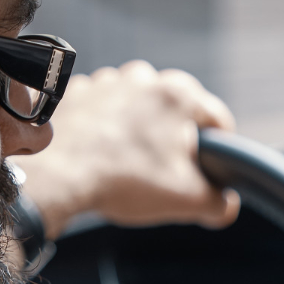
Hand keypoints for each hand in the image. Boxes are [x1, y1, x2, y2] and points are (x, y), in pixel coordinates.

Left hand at [10, 60, 239, 239]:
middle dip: (175, 140)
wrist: (58, 175)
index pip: (219, 121)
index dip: (222, 151)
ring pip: (138, 107)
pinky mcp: (77, 93)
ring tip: (130, 163)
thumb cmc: (124, 180)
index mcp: (180, 95)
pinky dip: (107, 127)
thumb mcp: (188, 200)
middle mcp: (145, 78)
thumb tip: (225, 205)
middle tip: (166, 173)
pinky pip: (103, 110)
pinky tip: (102, 153)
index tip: (213, 171)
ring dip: (140, 130)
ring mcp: (108, 82)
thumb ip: (220, 203)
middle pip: (176, 113)